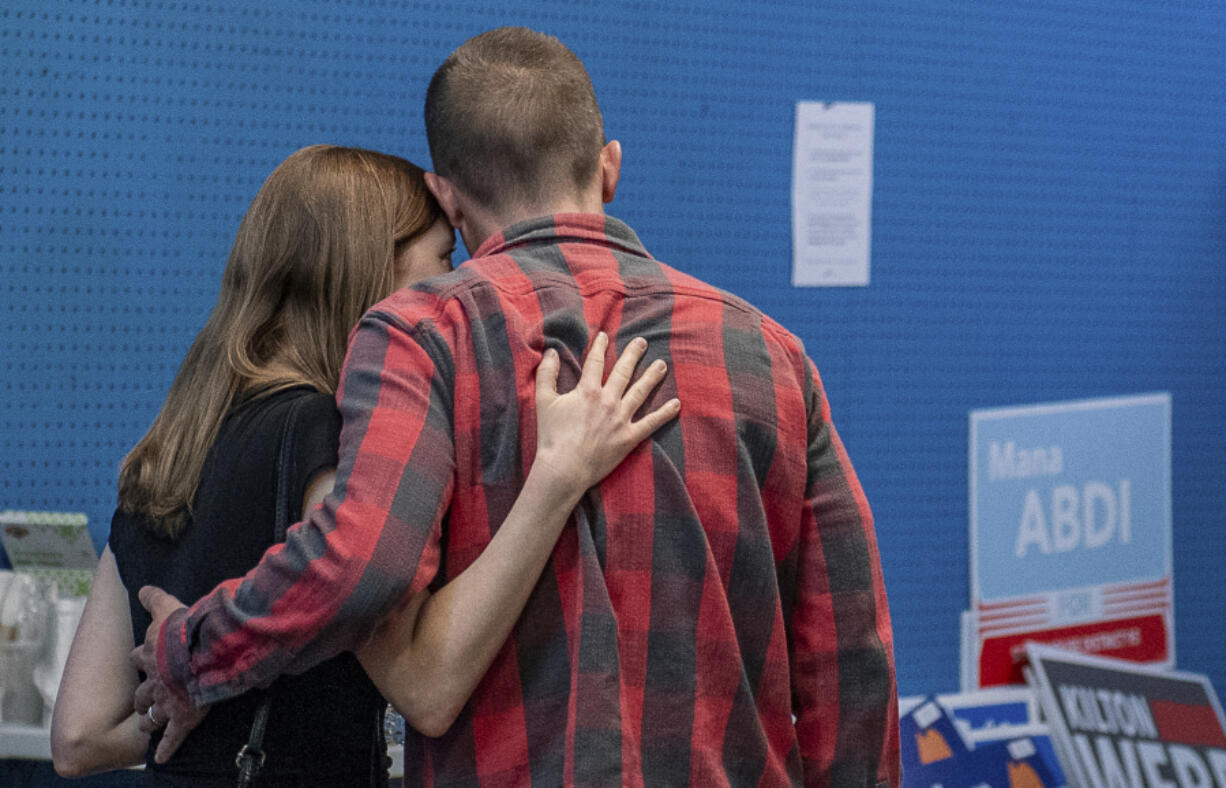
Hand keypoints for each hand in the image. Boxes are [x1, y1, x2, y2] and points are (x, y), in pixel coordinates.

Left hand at [129, 586, 209, 763]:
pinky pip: (172, 737)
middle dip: (142, 697)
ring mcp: (167, 701)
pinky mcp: (181, 718)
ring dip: (150, 720)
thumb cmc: (186, 630)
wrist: (201, 653)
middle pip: (142, 692)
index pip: (140, 657)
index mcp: (151, 656)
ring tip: (148, 725)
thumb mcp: (168, 606)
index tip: (141, 658)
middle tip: (143, 700)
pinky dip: (166, 748)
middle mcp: (154, 681)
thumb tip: (142, 587)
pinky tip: (161, 757)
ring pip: (152, 715)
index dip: (141, 658)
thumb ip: (155, 598)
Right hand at [533, 331, 679, 490]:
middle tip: (642, 342)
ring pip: (641, 392)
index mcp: (588, 390)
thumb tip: (551, 352)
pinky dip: (665, 413)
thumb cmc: (551, 437)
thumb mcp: (543, 401)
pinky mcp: (629, 438)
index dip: (600, 346)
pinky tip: (676, 404)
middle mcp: (608, 400)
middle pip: (623, 371)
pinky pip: (651, 423)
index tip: (604, 335)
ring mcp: (621, 419)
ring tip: (662, 365)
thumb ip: (546, 374)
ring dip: (652, 376)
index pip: (595, 362)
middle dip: (633, 354)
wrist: (564, 468)